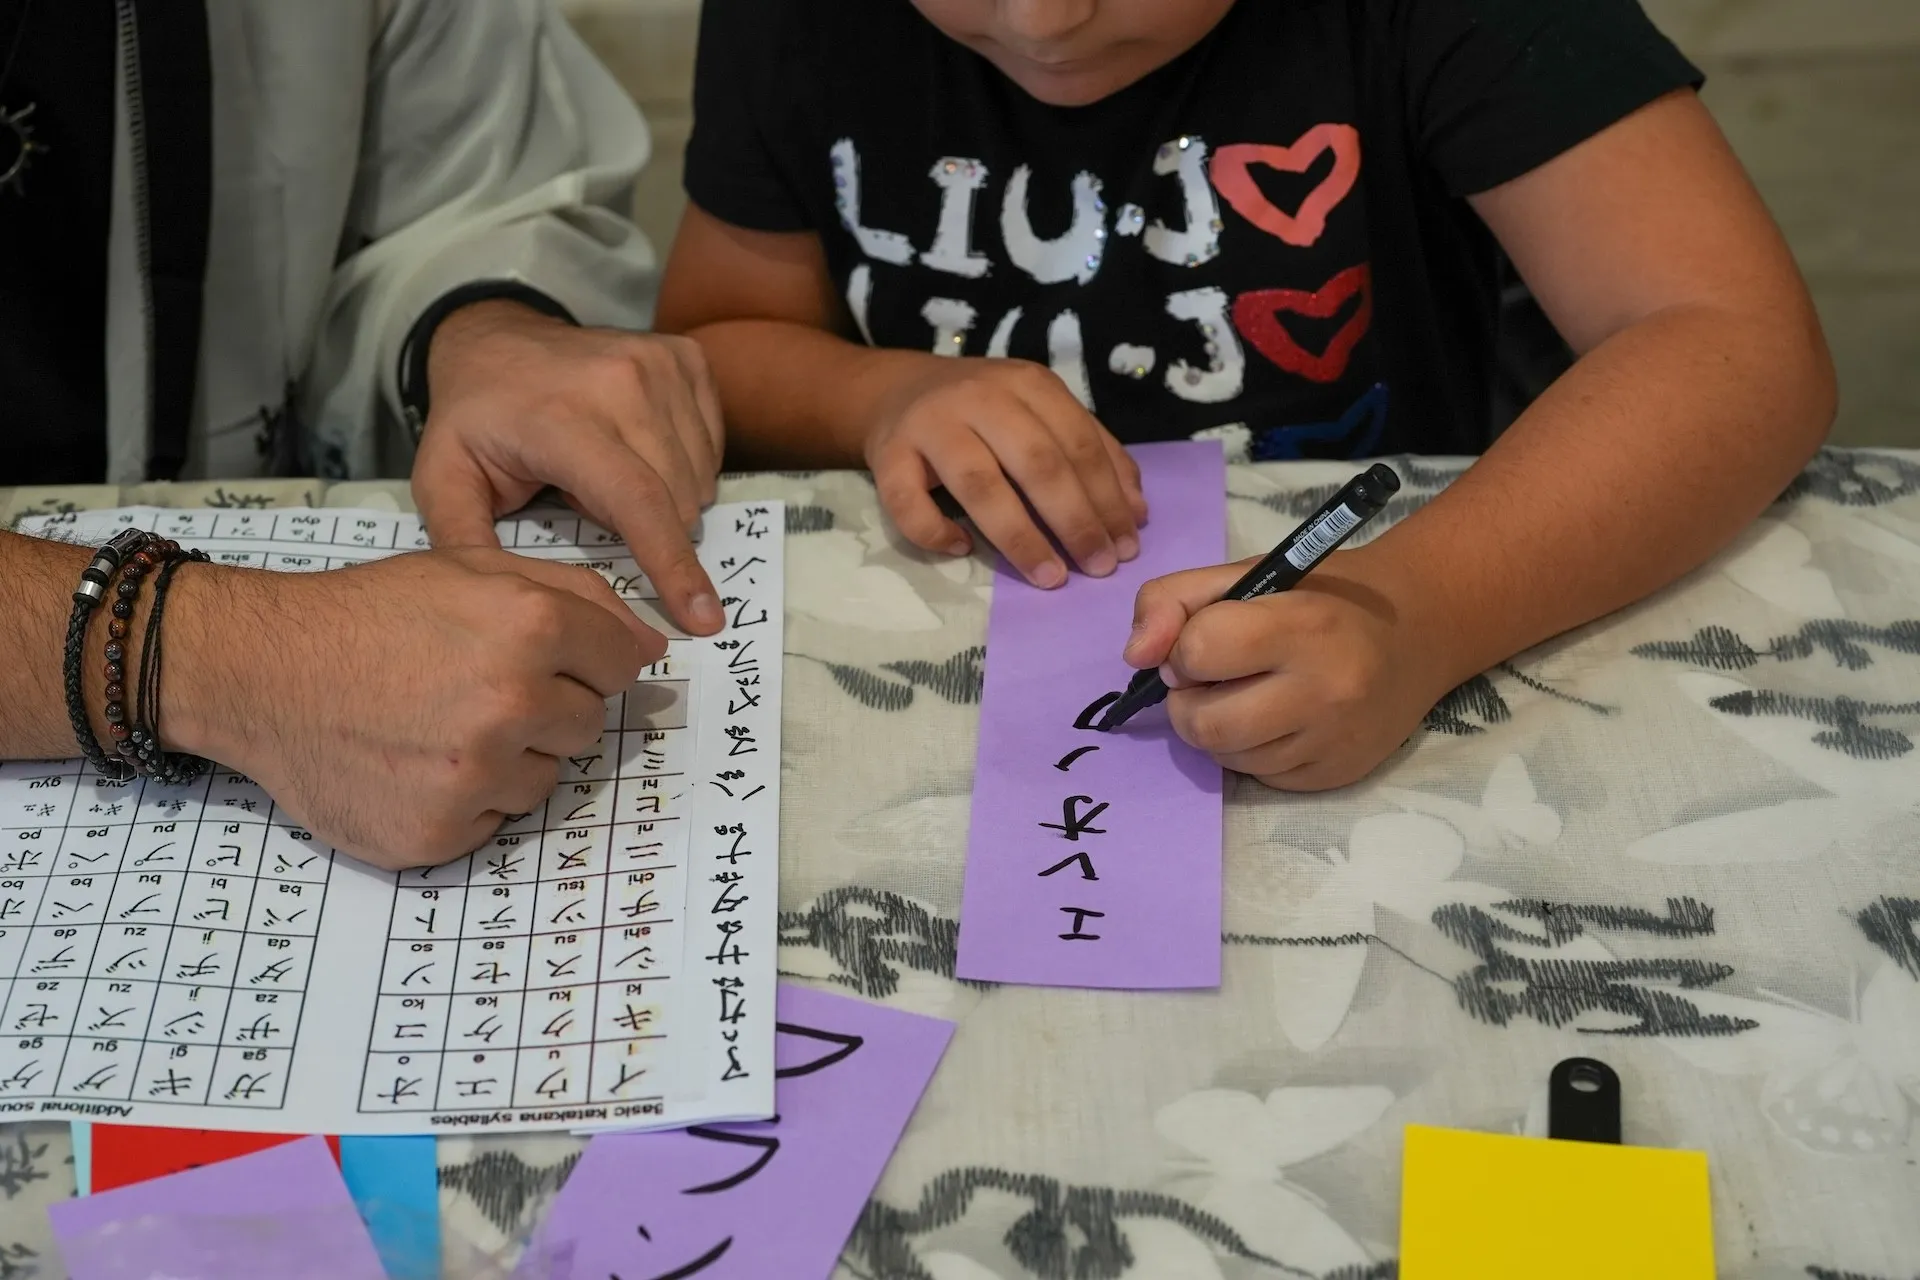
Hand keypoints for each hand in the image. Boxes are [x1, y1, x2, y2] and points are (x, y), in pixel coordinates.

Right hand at [166, 549, 660, 868]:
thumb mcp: (473, 573)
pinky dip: (466, 802)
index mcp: (531, 627)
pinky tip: (417, 766)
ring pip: (546, 780)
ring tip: (439, 725)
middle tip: (475, 689)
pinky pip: (495, 824)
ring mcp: (475, 774)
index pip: (625, 663)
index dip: (588, 660)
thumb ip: (578, 597)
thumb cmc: (370, 616)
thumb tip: (654, 645)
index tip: (550, 659)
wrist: (262, 672)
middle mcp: (511, 703)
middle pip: (589, 725)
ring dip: (509, 760)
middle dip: (548, 709)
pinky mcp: (440, 832)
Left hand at [411, 299, 726, 633]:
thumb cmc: (473, 420)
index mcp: (563, 419)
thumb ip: (467, 545)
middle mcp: (622, 382)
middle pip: (676, 499)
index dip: (673, 566)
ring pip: (700, 476)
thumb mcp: (442, 482)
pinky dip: (687, 466)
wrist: (494, 338)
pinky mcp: (685, 357)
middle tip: (595, 512)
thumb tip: (502, 611)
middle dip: (652, 534)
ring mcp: (660, 363)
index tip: (703, 619)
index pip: (638, 502)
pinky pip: (712, 444)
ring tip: (612, 481)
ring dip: (669, 501)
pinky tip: (642, 455)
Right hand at [858, 355, 1147, 587]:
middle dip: (1075, 520)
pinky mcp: (887, 454)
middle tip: (1098, 566)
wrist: (898, 390)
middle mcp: (980, 397)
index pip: (1078, 444)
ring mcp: (931, 424)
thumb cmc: (984, 412)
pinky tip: (962, 549)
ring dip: (1020, 536)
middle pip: (1037, 462)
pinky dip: (935, 531)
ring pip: (980, 484)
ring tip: (1050, 576)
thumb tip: (1137, 512)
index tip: (1126, 546)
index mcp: (1027, 385)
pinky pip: (908, 501)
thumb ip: (1090, 452)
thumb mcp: (1041, 414)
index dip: (1106, 498)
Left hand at [1123, 547, 1453, 788]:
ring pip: (1223, 756)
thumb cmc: (1321, 595)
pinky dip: (1248, 750)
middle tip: (1213, 675)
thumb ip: (1173, 600)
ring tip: (1247, 692)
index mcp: (1303, 625)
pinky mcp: (1334, 776)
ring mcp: (1332, 741)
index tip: (1204, 638)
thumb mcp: (1247, 572)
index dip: (1184, 646)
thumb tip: (1135, 657)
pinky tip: (1276, 718)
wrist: (1416, 633)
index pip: (1199, 650)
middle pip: (1202, 722)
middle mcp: (1325, 690)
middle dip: (1187, 698)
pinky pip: (1255, 776)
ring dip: (1215, 725)